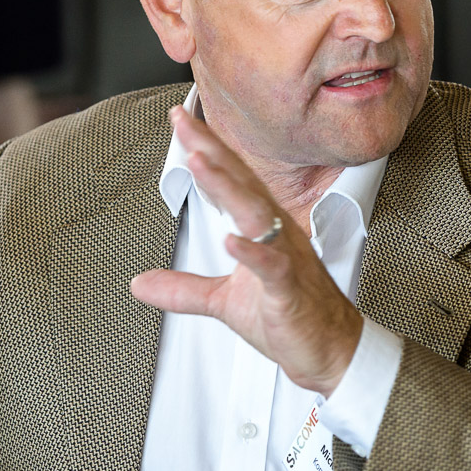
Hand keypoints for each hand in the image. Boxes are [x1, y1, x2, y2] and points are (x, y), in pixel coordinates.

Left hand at [129, 107, 362, 394]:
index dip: (206, 150)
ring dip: (227, 187)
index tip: (181, 120)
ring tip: (199, 161)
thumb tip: (140, 283)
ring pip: (255, 214)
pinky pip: (273, 267)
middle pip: (241, 183)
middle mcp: (276, 234)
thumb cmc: (287, 317)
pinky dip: (252, 253)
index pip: (231, 181)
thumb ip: (183, 289)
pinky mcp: (290, 290)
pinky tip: (232, 240)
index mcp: (263, 230)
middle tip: (183, 120)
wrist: (331, 351)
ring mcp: (286, 259)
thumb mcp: (224, 301)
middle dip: (211, 150)